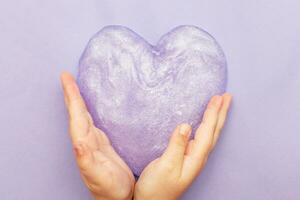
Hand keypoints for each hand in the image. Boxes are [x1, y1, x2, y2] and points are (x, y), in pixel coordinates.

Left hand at [61, 72, 134, 199]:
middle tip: (67, 76)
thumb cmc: (110, 189)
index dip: (71, 97)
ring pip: (82, 116)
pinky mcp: (102, 144)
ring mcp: (93, 142)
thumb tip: (77, 141)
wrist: (118, 198)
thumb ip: (87, 158)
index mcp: (84, 144)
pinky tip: (90, 107)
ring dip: (77, 100)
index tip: (66, 79)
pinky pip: (92, 121)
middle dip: (71, 94)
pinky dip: (88, 110)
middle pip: (77, 112)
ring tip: (75, 86)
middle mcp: (86, 140)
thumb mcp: (99, 175)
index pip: (76, 116)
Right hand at [134, 94, 231, 199]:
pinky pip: (202, 138)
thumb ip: (176, 145)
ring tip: (221, 106)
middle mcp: (198, 157)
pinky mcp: (186, 158)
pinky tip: (205, 124)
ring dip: (216, 119)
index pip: (207, 131)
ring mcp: (193, 158)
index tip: (218, 97)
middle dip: (221, 113)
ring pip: (210, 134)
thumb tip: (186, 126)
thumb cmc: (157, 187)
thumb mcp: (165, 166)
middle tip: (227, 97)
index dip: (213, 113)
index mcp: (195, 158)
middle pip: (214, 132)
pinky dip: (207, 127)